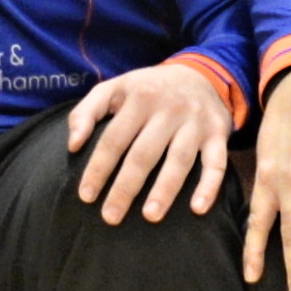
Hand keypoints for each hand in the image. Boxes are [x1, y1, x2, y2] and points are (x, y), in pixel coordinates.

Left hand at [63, 59, 232, 224]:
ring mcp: (195, 123)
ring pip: (179, 160)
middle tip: (111, 217)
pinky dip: (210, 185)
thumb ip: (86, 112)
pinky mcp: (218, 134)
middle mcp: (169, 110)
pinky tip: (198, 208)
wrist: (202, 73)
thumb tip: (72, 145)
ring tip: (150, 216)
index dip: (99, 168)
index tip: (87, 196)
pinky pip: (217, 162)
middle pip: (144, 154)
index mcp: (140, 98)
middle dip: (126, 187)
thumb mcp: (115, 88)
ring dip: (165, 190)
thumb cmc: (149, 89)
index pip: (114, 138)